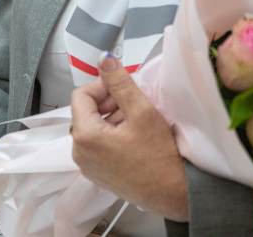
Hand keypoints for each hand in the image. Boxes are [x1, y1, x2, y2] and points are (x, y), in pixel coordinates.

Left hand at [70, 54, 187, 220]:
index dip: (102, 85)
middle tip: (132, 102)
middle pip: (85, 112)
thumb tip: (104, 59)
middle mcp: (79, 153)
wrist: (173, 194)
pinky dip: (111, 134)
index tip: (122, 86)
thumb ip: (120, 82)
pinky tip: (133, 135)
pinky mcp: (97, 174)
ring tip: (136, 119)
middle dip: (107, 101)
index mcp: (84, 136)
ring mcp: (87, 166)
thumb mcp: (142, 112)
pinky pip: (97, 145)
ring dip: (111, 117)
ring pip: (92, 128)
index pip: (81, 95)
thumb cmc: (159, 156)